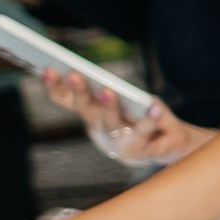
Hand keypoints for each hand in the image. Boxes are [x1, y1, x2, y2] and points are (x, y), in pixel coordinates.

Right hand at [41, 69, 209, 163]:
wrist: (172, 143)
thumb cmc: (143, 116)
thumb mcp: (127, 98)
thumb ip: (114, 89)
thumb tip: (103, 81)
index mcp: (91, 113)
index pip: (66, 99)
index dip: (55, 86)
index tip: (47, 68)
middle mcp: (100, 128)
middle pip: (85, 109)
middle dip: (79, 92)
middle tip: (75, 74)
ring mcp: (117, 142)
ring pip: (108, 123)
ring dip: (107, 106)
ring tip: (108, 90)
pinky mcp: (138, 152)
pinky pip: (142, 133)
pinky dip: (148, 119)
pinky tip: (154, 106)